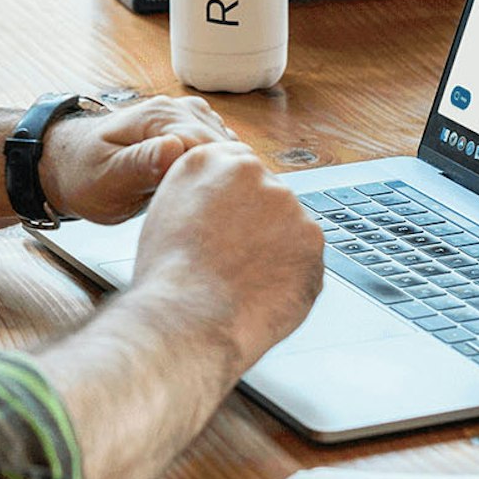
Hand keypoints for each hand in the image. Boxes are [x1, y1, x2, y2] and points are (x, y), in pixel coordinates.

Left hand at [39, 95, 238, 224]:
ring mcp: (187, 118)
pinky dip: (219, 173)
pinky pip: (219, 152)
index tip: (217, 211)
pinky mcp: (191, 131)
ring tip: (211, 208)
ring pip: (228, 150)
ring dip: (224, 177)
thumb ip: (140, 163)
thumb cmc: (83, 174)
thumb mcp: (107, 177)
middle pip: (225, 148)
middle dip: (225, 181)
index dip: (218, 181)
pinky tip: (207, 195)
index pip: (211, 147)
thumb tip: (175, 148)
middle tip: (214, 217)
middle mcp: (178, 110)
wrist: (68, 164)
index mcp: (159, 116)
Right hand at [127, 141, 323, 368]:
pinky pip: (305, 257)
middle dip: (259, 224)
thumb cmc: (167, 277)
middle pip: (267, 194)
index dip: (236, 201)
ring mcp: (288, 205)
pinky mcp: (313, 240)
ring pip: (289, 227)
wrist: (188, 317)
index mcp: (209, 161)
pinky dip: (291, 275)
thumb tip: (221, 200)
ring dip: (276, 249)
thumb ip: (198, 192)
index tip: (233, 223)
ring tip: (244, 280)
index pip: (237, 167)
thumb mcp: (165, 213)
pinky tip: (263, 291)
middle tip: (235, 259)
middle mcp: (252, 172)